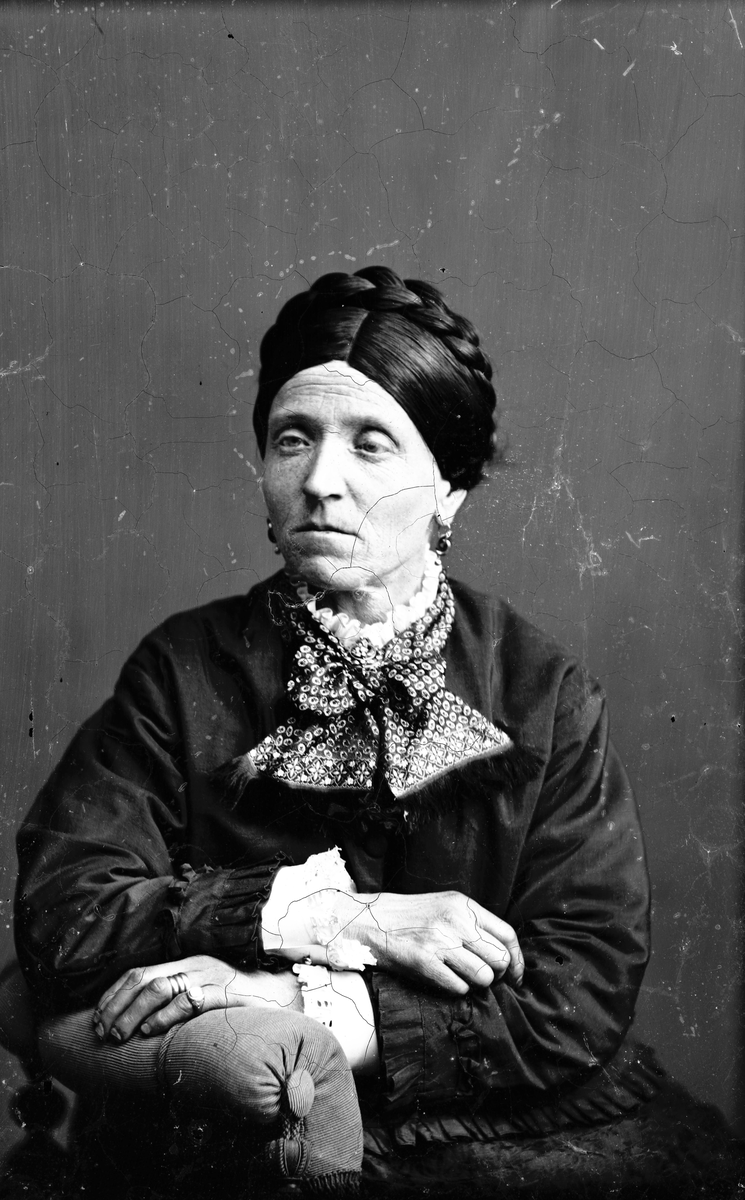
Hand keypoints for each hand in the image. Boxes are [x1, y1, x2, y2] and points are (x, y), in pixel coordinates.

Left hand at [92, 956, 301, 1043]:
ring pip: (160, 989)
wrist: (278, 994)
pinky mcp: (222, 993)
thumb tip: (141, 1021)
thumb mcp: (202, 992)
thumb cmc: (237, 999)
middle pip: (143, 979)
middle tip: (103, 1031)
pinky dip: (165, 1017)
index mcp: (184, 963)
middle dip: (117, 1005)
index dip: (114, 994)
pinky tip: (151, 1031)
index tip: (97, 1016)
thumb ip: (177, 998)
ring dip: (134, 1013)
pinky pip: (188, 1001)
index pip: (138, 972)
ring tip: (121, 1035)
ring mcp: (208, 977)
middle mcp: (192, 965)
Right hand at [315, 890, 523, 994]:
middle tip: (486, 980)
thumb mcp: (444, 907)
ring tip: (461, 979)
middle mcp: (455, 920)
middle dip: (497, 976)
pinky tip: (444, 981)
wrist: (368, 920)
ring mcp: (439, 940)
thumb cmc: (408, 917)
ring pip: (483, 976)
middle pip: (499, 959)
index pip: (507, 935)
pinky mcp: (423, 961)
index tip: (516, 976)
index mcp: (463, 905)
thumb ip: (472, 923)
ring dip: (476, 985)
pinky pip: (458, 987)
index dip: (518, 961)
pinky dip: (456, 990)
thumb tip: (502, 954)